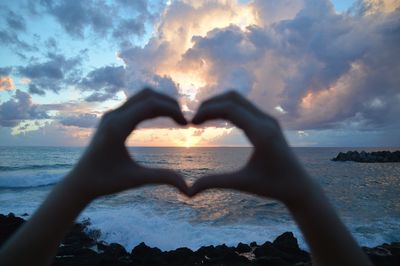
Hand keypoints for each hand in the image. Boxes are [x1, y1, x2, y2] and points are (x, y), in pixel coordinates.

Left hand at [66, 88, 188, 200]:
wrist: (80, 182)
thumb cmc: (105, 182)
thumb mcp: (136, 180)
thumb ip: (162, 178)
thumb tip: (188, 189)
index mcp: (117, 127)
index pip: (150, 105)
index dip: (172, 110)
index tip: (186, 124)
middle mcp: (113, 116)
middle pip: (147, 95)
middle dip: (169, 103)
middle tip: (183, 119)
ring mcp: (111, 115)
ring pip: (141, 97)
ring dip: (161, 103)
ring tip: (176, 118)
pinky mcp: (111, 118)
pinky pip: (135, 104)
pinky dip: (152, 107)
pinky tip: (162, 119)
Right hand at [189, 91, 314, 205]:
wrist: (298, 185)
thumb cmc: (271, 187)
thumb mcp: (241, 184)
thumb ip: (215, 183)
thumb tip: (188, 191)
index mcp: (262, 133)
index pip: (230, 109)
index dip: (207, 111)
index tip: (191, 123)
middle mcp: (266, 121)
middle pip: (233, 98)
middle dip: (210, 104)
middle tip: (194, 119)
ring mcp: (269, 119)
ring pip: (238, 99)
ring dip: (218, 104)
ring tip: (201, 118)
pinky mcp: (268, 121)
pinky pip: (244, 106)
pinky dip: (227, 108)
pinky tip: (216, 120)